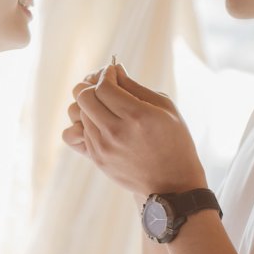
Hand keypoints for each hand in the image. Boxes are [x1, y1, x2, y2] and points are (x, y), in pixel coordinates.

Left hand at [64, 64, 206, 195]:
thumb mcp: (165, 108)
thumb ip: (136, 87)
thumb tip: (114, 70)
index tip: (112, 72)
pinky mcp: (96, 158)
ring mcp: (103, 147)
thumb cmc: (174, 141)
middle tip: (104, 86)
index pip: (103, 86)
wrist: (171, 183)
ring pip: (78, 113)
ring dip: (90, 104)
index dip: (105, 74)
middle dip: (92, 85)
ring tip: (106, 106)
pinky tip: (103, 124)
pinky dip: (88, 123)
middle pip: (84, 96)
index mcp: (137, 116)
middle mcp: (116, 131)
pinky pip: (78, 132)